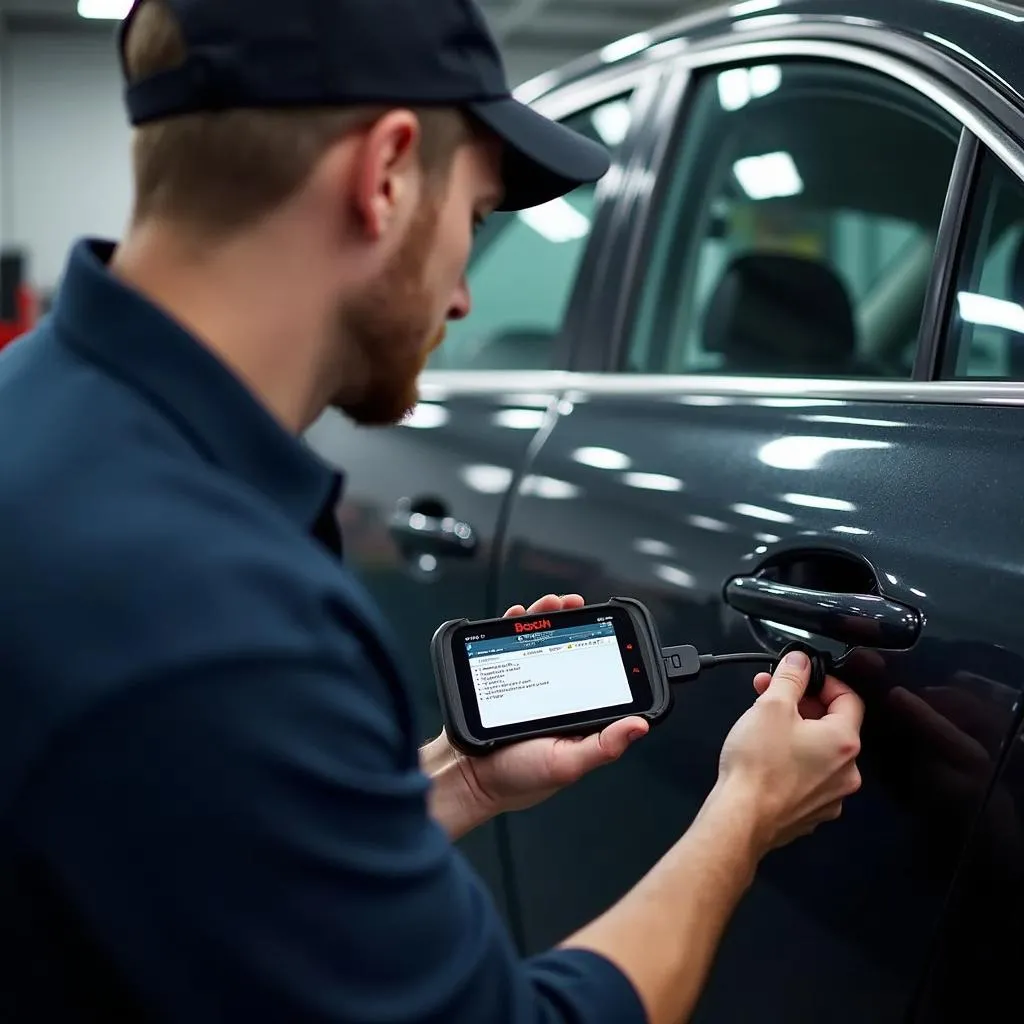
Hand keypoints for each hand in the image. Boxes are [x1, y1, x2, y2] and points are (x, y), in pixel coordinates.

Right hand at [430, 594, 649, 828]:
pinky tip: (517, 617)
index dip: (599, 647)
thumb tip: (640, 725)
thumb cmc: (518, 779)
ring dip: (544, 617)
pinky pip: (508, 647)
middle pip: (564, 649)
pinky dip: (512, 627)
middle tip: (575, 606)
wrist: (467, 778)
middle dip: (571, 622)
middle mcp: (552, 696)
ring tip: (551, 604)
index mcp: (575, 715)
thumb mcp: (567, 763)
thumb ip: (604, 746)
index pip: (593, 674)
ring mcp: (525, 686)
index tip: (604, 628)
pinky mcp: (500, 680)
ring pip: (537, 643)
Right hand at [713, 650, 864, 853]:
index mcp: (843, 741)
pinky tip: (767, 757)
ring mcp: (831, 795)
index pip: (849, 698)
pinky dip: (793, 762)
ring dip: (797, 733)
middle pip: (833, 725)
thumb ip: (790, 677)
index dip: (825, 682)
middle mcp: (846, 771)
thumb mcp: (771, 706)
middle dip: (802, 705)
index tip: (804, 677)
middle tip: (774, 697)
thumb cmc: (757, 767)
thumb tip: (800, 662)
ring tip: (764, 725)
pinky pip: (809, 777)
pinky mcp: (812, 811)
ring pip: (820, 752)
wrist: (741, 818)